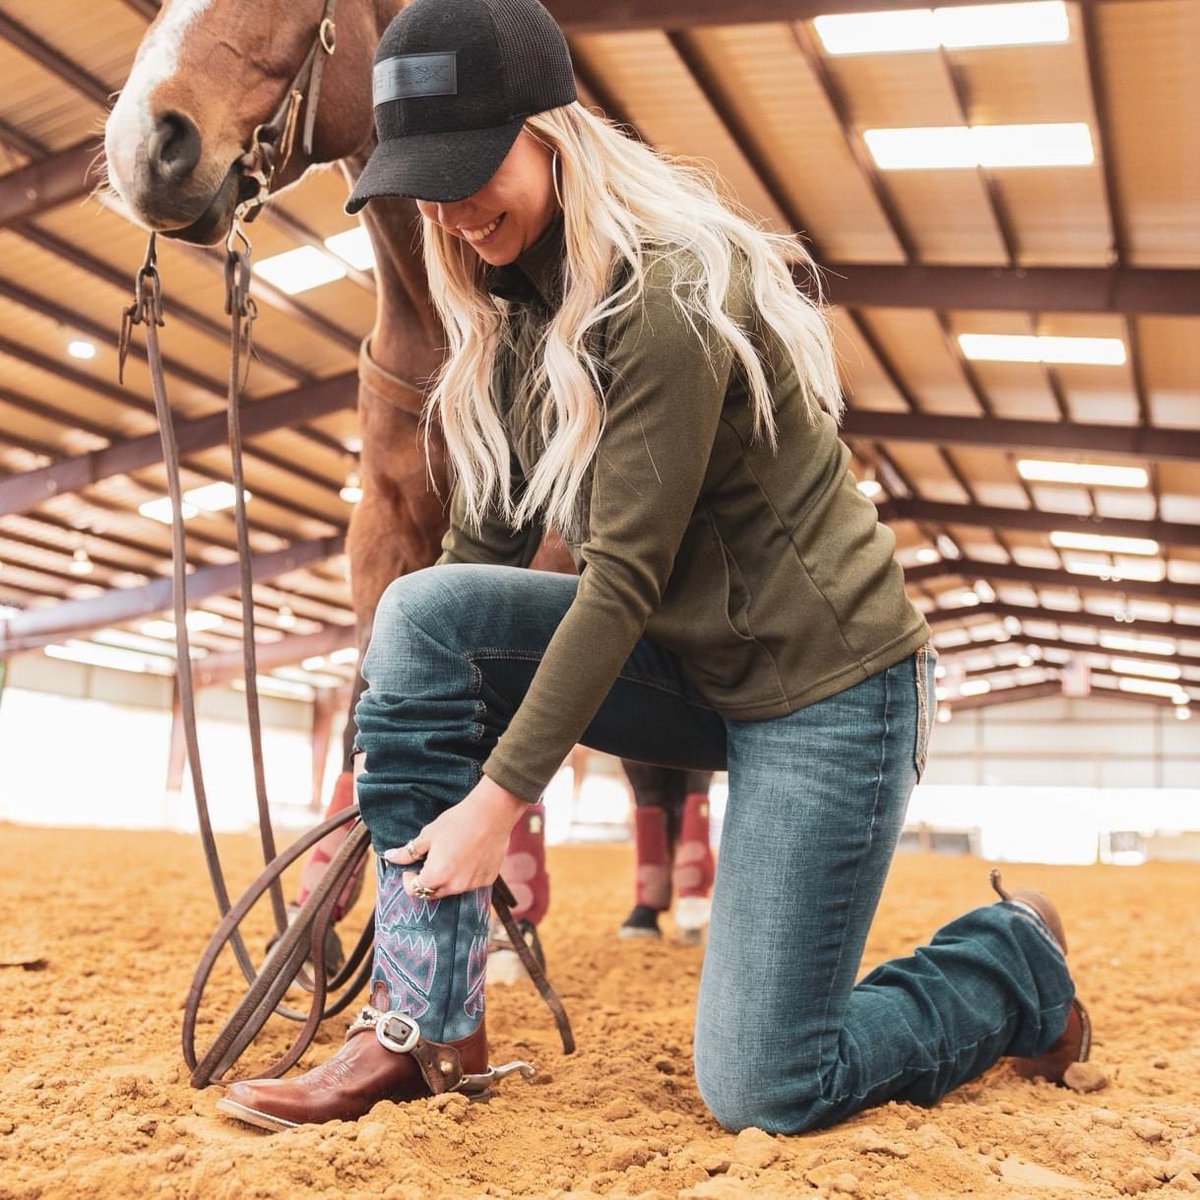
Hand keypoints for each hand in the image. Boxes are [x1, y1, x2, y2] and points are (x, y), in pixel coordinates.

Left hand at [382, 775, 528, 898]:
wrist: (492, 813)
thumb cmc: (457, 821)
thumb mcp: (428, 835)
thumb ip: (408, 852)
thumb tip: (389, 856)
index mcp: (436, 875)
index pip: (414, 891)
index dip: (408, 880)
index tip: (411, 868)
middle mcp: (455, 886)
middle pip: (433, 892)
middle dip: (427, 880)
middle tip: (430, 860)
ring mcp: (473, 884)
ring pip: (453, 888)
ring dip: (447, 877)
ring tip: (452, 853)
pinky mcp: (487, 879)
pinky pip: (471, 882)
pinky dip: (466, 874)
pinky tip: (469, 854)